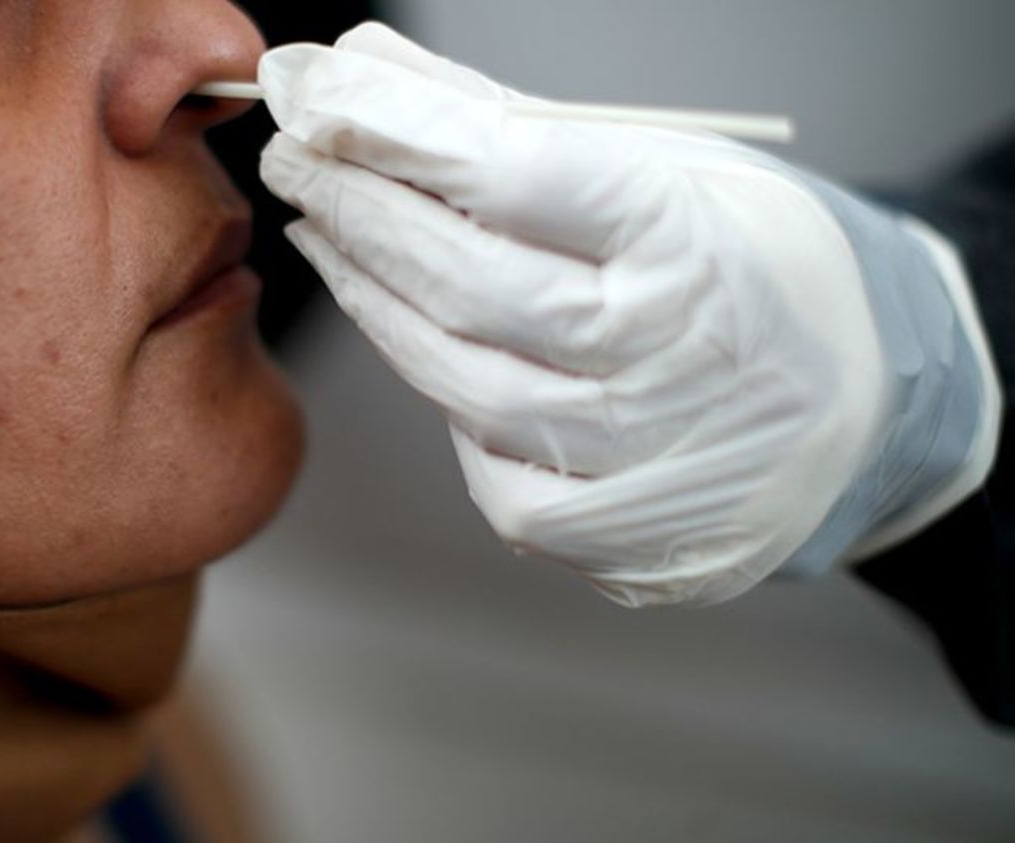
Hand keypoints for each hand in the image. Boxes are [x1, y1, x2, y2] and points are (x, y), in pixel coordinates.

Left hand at [257, 23, 1000, 606]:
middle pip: (469, 285)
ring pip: (464, 389)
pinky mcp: (634, 547)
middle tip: (299, 161)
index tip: (320, 95)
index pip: (520, 175)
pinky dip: (459, 417)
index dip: (402, 132)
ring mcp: (654, 469)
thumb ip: (504, 126)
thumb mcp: (661, 172)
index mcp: (696, 247)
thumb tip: (367, 70)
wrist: (859, 411)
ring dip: (377, 307)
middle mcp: (677, 365)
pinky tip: (438, 358)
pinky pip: (502, 483)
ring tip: (331, 240)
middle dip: (361, 211)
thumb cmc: (751, 273)